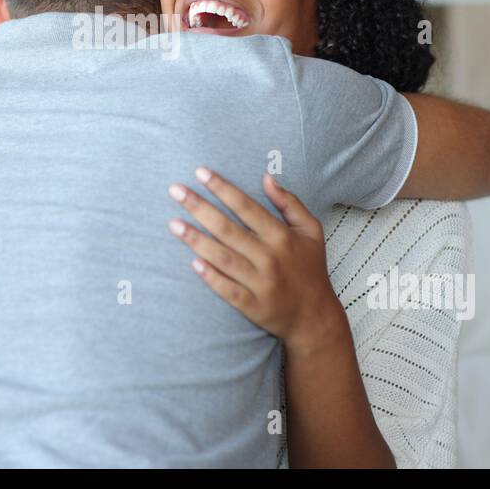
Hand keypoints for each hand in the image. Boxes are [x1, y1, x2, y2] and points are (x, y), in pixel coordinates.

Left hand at [167, 168, 342, 352]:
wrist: (315, 316)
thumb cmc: (309, 268)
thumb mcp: (310, 231)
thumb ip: (290, 203)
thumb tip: (267, 177)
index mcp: (281, 236)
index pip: (246, 207)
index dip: (222, 188)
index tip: (200, 172)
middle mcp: (270, 258)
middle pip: (228, 229)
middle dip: (200, 208)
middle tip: (175, 191)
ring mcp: (261, 283)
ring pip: (224, 258)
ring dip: (197, 240)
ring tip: (173, 224)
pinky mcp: (254, 306)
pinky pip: (228, 290)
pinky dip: (211, 277)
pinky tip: (193, 263)